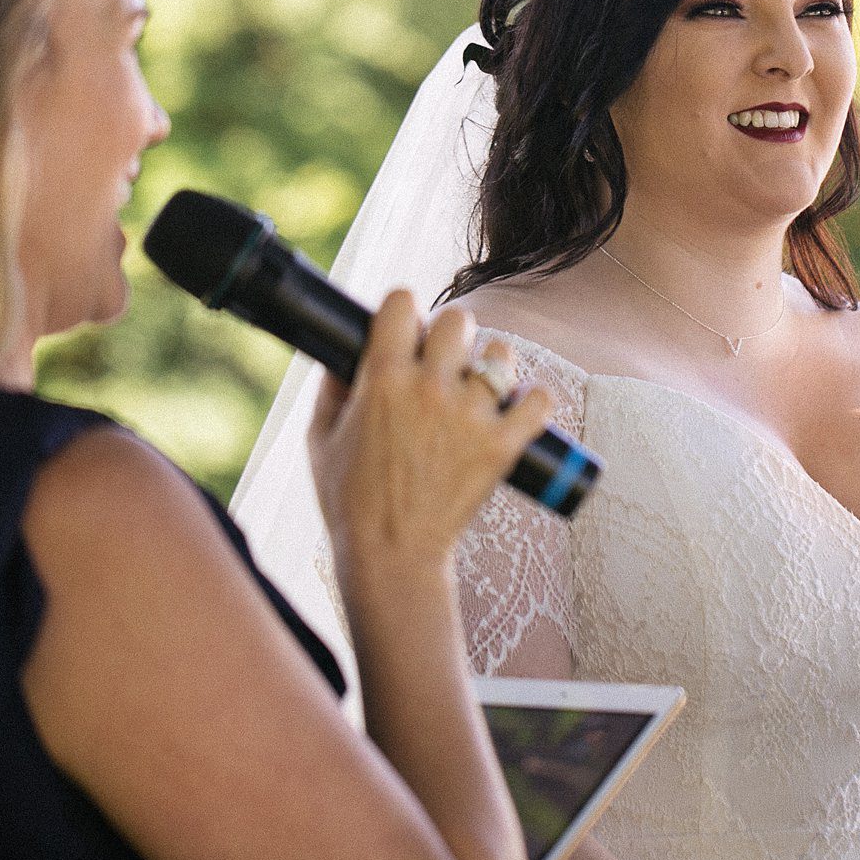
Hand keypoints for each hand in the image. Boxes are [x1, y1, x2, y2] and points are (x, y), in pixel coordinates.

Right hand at [306, 291, 554, 585]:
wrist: (391, 557)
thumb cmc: (350, 501)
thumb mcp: (320, 441)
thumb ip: (330, 391)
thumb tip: (341, 358)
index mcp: (382, 380)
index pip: (402, 303)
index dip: (404, 312)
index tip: (405, 329)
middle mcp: (429, 389)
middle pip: (458, 320)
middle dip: (449, 335)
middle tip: (444, 362)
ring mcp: (469, 417)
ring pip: (501, 354)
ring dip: (491, 366)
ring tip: (480, 389)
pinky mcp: (501, 446)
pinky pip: (539, 400)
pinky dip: (533, 402)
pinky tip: (517, 410)